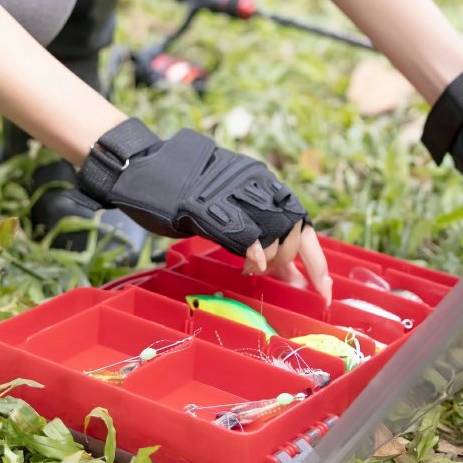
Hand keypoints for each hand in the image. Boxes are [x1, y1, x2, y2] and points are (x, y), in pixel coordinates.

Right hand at [78, 116, 332, 305]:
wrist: (139, 169)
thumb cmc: (181, 195)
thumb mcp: (228, 212)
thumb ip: (261, 238)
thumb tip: (293, 276)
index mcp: (260, 181)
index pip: (302, 223)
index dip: (317, 262)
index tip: (323, 293)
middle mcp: (252, 182)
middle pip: (293, 230)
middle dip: (289, 262)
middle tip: (269, 275)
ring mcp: (229, 192)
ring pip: (271, 232)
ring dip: (269, 260)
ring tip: (250, 269)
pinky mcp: (206, 204)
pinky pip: (240, 232)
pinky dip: (253, 252)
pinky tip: (250, 265)